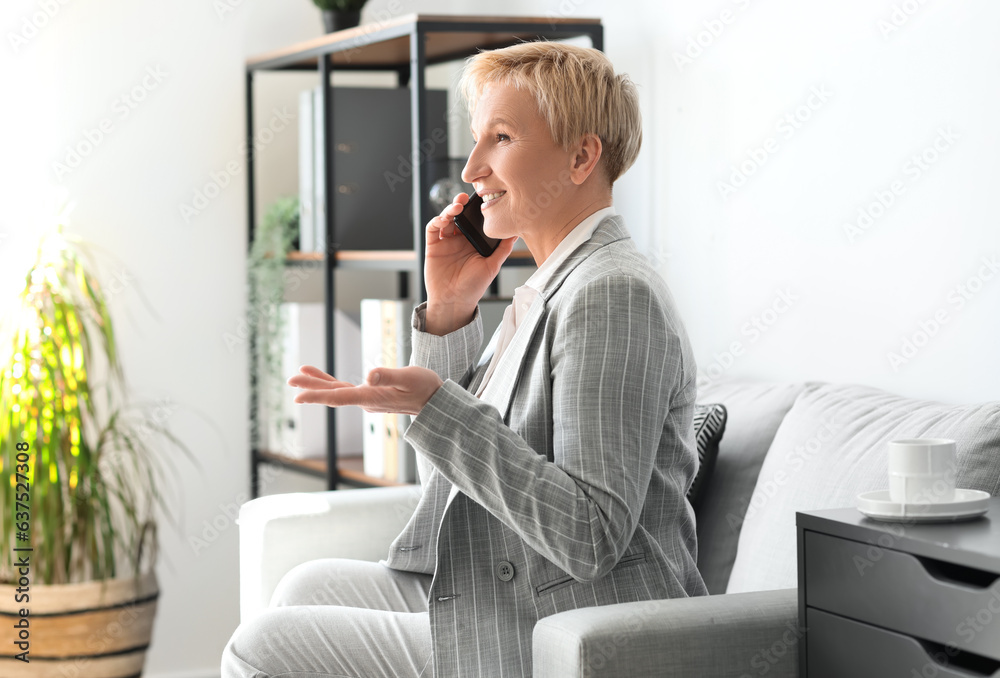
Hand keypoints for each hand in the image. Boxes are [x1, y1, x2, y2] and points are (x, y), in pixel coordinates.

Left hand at [287, 365, 443, 415]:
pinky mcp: (372, 395)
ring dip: (319, 383)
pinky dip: (332, 383)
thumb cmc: (425, 387)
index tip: (297, 395)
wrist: (436, 402)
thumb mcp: (409, 377)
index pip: (338, 396)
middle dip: (311, 387)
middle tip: (290, 379)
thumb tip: (369, 375)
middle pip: (333, 394)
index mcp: (371, 397)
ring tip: (301, 372)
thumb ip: (389, 376)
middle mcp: (366, 401)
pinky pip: (346, 390)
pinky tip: (325, 378)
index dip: (317, 395)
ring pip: (337, 391)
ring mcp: (368, 399)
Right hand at [424, 192, 516, 333]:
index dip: (477, 209)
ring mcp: (446, 242)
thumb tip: (517, 232)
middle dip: (462, 204)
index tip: (482, 198)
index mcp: (474, 241)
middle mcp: (459, 239)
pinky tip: (444, 219)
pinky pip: (433, 229)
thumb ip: (503, 249)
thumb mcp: (492, 266)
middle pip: (459, 215)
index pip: (475, 219)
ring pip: (446, 218)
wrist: (454, 302)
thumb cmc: (473, 287)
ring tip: (457, 207)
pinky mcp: (433, 246)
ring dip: (450, 209)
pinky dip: (437, 221)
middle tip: (466, 198)